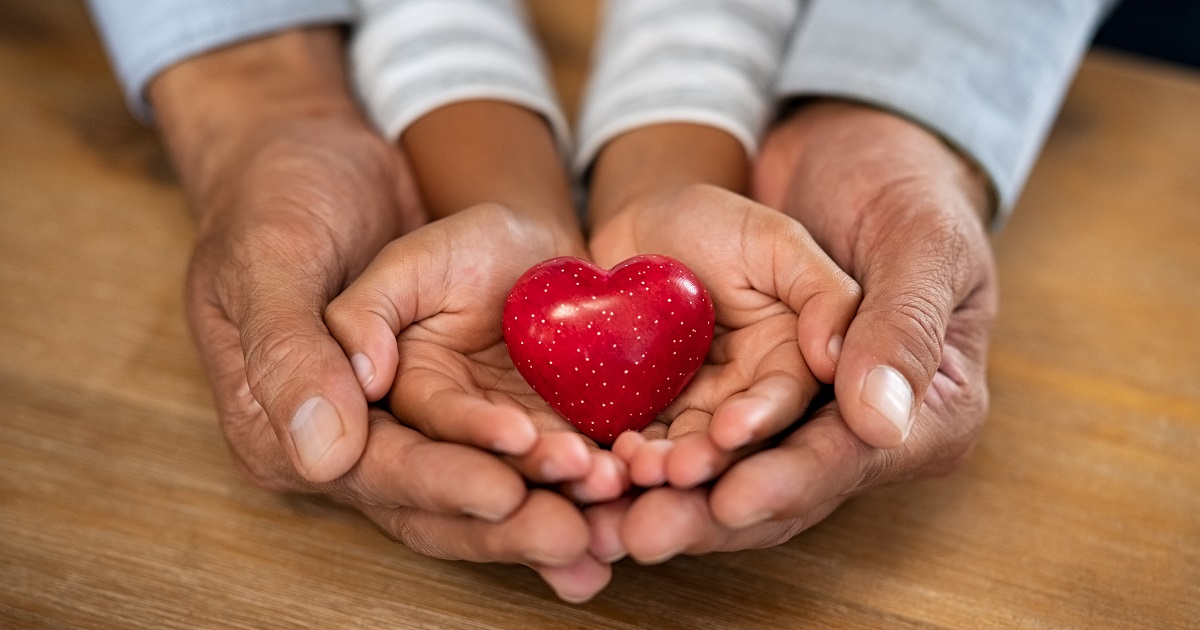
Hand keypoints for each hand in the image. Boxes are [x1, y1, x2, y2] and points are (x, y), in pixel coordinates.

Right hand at [155, 30, 605, 601]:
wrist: (327, 160)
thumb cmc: (285, 198)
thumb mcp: (276, 255)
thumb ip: (295, 349)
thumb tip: (324, 450)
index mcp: (288, 421)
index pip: (373, 468)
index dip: (441, 483)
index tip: (504, 491)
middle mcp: (357, 439)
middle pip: (436, 502)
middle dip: (510, 521)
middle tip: (578, 533)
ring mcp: (418, 424)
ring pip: (488, 484)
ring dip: (550, 505)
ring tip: (615, 516)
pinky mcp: (468, 401)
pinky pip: (522, 448)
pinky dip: (570, 472)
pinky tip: (624, 488)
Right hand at [325, 204, 629, 503]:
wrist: (538, 251)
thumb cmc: (466, 247)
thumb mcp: (410, 261)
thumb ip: (367, 311)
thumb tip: (364, 377)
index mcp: (393, 406)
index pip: (411, 450)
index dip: (451, 468)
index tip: (509, 456)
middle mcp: (442, 445)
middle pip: (464, 501)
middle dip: (514, 520)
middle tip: (566, 527)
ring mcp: (502, 453)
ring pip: (524, 499)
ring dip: (564, 507)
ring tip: (608, 490)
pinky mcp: (553, 448)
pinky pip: (572, 483)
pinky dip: (598, 496)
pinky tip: (630, 494)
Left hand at [588, 184, 859, 488]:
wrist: (639, 228)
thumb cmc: (715, 223)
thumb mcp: (776, 243)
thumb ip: (823, 295)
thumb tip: (839, 363)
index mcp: (792, 364)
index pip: (790, 406)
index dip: (762, 423)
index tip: (731, 432)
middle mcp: (749, 399)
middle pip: (735, 446)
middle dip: (707, 463)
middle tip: (674, 472)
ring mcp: (695, 412)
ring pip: (684, 452)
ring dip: (662, 470)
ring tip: (636, 470)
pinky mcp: (647, 415)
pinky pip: (638, 442)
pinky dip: (622, 457)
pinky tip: (604, 460)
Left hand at [590, 100, 996, 563]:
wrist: (827, 153)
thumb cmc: (894, 187)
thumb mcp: (915, 240)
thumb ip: (900, 325)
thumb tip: (880, 421)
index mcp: (925, 408)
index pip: (849, 458)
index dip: (786, 482)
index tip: (729, 499)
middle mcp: (850, 428)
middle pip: (778, 484)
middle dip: (708, 511)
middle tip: (644, 532)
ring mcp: (786, 414)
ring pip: (724, 471)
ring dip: (664, 494)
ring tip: (608, 506)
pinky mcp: (730, 392)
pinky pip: (684, 433)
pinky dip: (642, 454)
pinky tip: (595, 469)